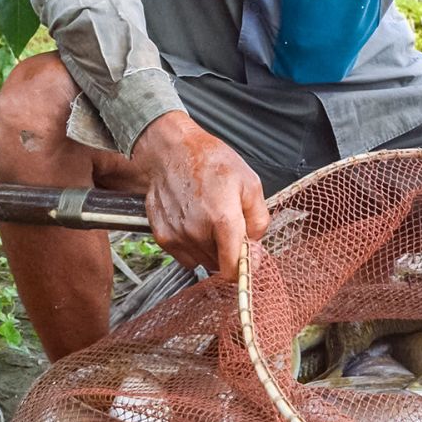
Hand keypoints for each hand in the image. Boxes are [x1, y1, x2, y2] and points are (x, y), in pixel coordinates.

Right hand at [131, 110, 269, 280]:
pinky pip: (185, 256)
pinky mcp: (162, 237)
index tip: (248, 258)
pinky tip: (194, 222)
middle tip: (228, 225)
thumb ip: (259, 220)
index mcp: (223, 220)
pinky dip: (192, 246)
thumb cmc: (210, 161)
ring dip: (210, 248)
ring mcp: (177, 236)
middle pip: (220, 264)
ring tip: (209, 219)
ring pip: (203, 261)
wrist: (171, 151)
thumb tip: (255, 247)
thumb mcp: (250, 183)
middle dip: (228, 251)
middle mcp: (197, 232)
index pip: (233, 269)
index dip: (244, 268)